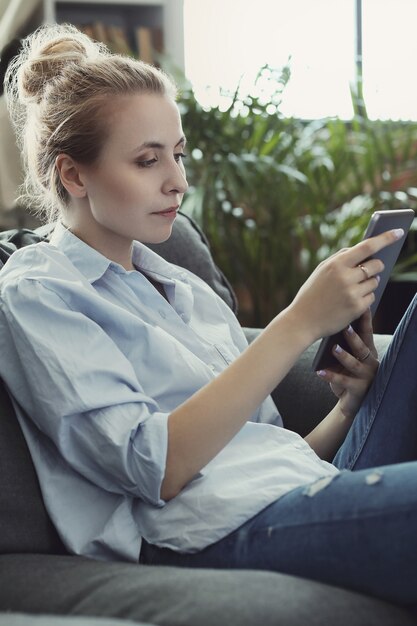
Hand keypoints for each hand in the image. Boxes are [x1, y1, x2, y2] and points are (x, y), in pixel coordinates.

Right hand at [289, 228, 403, 342]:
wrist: (302, 320)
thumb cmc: (312, 293)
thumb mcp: (321, 271)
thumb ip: (341, 258)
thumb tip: (364, 250)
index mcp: (336, 264)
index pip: (367, 246)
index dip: (386, 238)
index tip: (399, 231)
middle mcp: (346, 277)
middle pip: (376, 265)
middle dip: (376, 266)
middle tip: (370, 269)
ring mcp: (352, 293)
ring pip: (375, 282)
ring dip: (370, 283)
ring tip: (353, 289)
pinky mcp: (357, 308)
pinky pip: (372, 297)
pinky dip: (366, 297)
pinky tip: (352, 300)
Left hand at [316, 309, 378, 418]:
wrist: (351, 401)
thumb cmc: (348, 374)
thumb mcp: (348, 358)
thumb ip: (343, 345)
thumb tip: (329, 327)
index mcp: (369, 352)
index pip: (368, 334)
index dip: (366, 322)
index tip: (363, 308)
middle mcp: (371, 363)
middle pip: (363, 348)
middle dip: (354, 338)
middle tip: (345, 327)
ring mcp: (367, 377)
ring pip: (354, 364)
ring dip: (343, 356)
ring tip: (333, 348)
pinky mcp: (359, 389)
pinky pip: (344, 381)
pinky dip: (331, 376)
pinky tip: (320, 372)